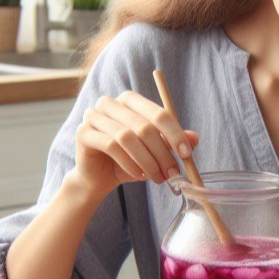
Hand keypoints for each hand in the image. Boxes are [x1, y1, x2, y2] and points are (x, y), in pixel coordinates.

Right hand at [74, 89, 198, 198]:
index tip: (187, 154)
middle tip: (173, 173)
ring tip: (157, 178)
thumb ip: (173, 142)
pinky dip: (129, 163)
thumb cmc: (130, 160)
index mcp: (131, 101)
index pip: (159, 113)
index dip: (175, 134)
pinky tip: (139, 175)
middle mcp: (111, 103)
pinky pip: (111, 146)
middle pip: (144, 126)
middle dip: (163, 153)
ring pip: (128, 137)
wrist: (100, 177)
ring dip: (147, 161)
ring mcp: (94, 115)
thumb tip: (195, 138)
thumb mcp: (155, 151)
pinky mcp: (83, 132)